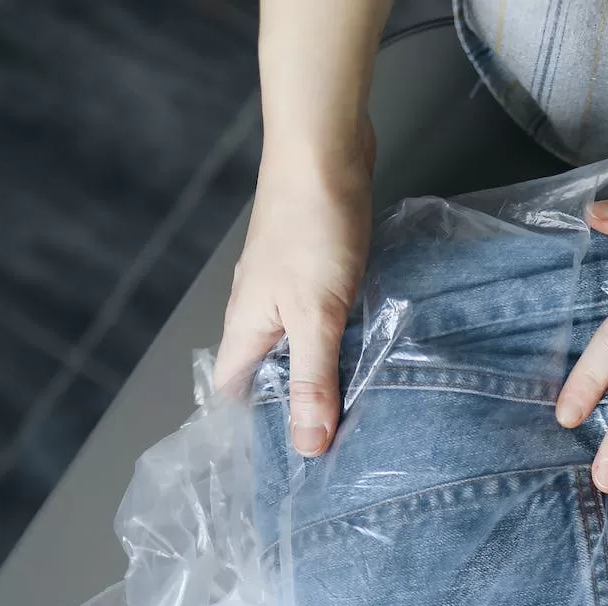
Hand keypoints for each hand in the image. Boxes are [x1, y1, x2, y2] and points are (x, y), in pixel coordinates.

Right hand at [214, 128, 373, 456]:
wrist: (324, 149)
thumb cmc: (312, 227)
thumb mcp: (317, 316)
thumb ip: (315, 380)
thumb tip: (308, 446)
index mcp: (245, 326)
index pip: (233, 389)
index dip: (258, 423)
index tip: (295, 455)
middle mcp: (258, 309)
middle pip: (269, 369)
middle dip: (298, 401)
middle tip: (341, 436)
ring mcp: (286, 285)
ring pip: (300, 341)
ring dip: (327, 366)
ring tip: (364, 400)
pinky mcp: (315, 265)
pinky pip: (324, 314)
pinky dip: (344, 333)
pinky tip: (374, 344)